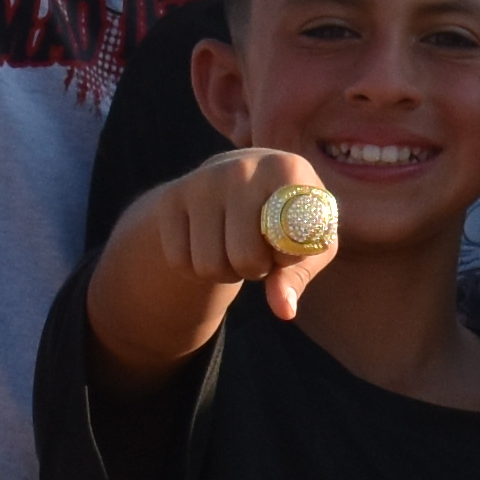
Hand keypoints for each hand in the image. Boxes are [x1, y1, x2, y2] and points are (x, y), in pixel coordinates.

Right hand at [148, 144, 343, 320]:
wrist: (243, 178)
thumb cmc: (289, 216)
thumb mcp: (308, 241)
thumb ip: (298, 274)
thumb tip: (284, 311)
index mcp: (287, 170)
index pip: (286, 240)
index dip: (286, 256)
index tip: (288, 245)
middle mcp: (241, 168)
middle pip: (244, 258)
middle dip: (255, 269)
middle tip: (262, 253)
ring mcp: (201, 180)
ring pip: (208, 265)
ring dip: (226, 272)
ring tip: (238, 248)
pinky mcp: (171, 197)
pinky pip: (180, 261)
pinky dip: (197, 269)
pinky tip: (213, 246)